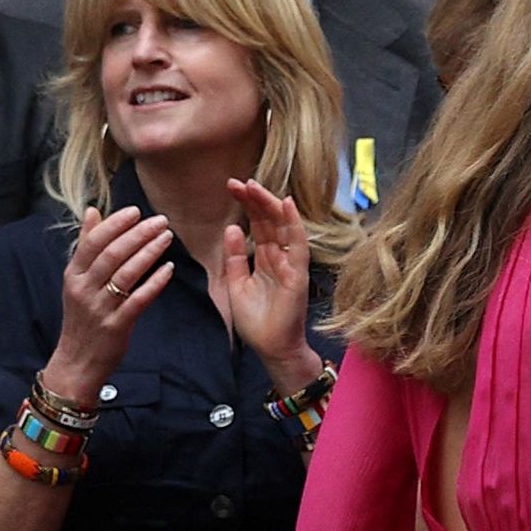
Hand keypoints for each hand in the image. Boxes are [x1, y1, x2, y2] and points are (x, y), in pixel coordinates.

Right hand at [41, 204, 176, 402]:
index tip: (136, 211)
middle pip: (112, 253)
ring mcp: (100, 307)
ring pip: (126, 273)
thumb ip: (87, 247)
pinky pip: (138, 299)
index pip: (94, 241)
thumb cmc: (83, 317)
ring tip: (167, 237)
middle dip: (138, 234)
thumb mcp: (77, 280)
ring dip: (149, 252)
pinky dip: (155, 282)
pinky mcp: (116, 325)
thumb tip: (92, 212)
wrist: (77, 360)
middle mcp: (84, 287)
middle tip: (160, 221)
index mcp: (73, 274)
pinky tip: (169, 269)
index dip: (115, 224)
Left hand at [209, 177, 317, 391]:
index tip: (232, 188)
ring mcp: (291, 266)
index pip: (258, 226)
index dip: (247, 206)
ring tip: (255, 186)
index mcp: (265, 260)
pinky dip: (294, 224)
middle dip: (256, 200)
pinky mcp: (298, 275)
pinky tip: (286, 204)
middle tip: (239, 181)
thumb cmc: (257, 321)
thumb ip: (235, 257)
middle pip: (270, 222)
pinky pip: (298, 246)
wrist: (271, 348)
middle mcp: (280, 259)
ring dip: (271, 206)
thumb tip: (231, 229)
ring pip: (284, 228)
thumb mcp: (235, 283)